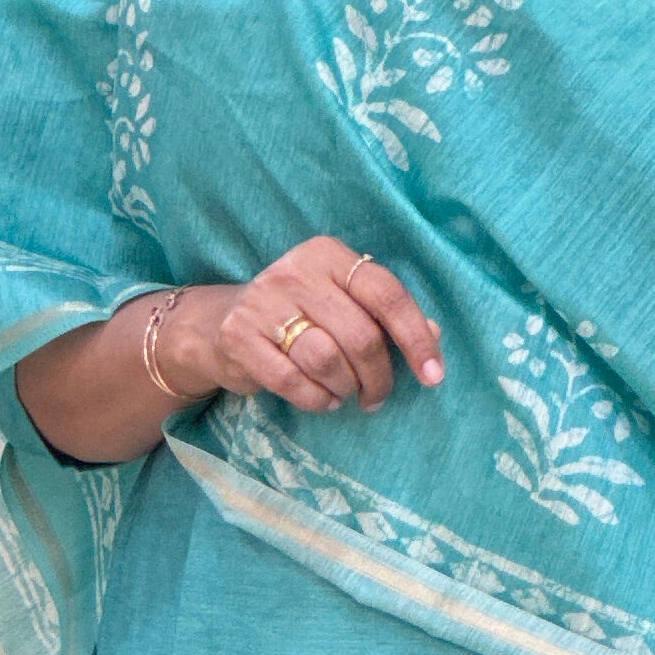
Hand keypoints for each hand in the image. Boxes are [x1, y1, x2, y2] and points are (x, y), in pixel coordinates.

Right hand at [175, 239, 444, 414]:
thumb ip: (388, 318)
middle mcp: (295, 270)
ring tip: (344, 392)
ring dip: (346, 388)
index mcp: (329, 255)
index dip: (416, 339)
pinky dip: (315, 399)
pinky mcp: (238, 334)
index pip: (386, 294)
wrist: (219, 326)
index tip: (433, 376)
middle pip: (361, 335)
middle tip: (376, 396)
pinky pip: (292, 380)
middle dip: (379, 377)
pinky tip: (320, 398)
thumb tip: (434, 336)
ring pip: (327, 360)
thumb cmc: (300, 317)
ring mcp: (263, 300)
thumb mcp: (344, 306)